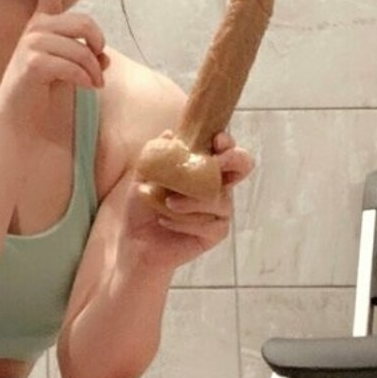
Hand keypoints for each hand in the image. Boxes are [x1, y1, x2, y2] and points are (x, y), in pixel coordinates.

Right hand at [0, 0, 108, 129]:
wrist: (23, 121)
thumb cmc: (45, 95)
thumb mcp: (72, 69)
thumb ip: (87, 55)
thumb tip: (105, 57)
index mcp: (43, 24)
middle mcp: (35, 29)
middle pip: (83, 22)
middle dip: (98, 45)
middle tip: (101, 68)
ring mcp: (31, 44)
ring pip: (81, 48)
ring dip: (94, 70)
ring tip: (94, 83)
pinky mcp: (32, 62)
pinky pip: (73, 64)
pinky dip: (86, 78)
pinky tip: (88, 88)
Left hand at [125, 131, 254, 266]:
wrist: (135, 243)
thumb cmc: (142, 208)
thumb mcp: (143, 178)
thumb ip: (155, 157)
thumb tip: (168, 134)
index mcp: (203, 168)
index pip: (223, 149)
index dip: (226, 142)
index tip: (217, 139)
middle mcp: (217, 186)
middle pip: (242, 166)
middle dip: (233, 159)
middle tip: (216, 162)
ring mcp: (219, 210)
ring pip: (220, 198)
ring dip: (192, 200)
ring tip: (168, 203)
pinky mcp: (216, 232)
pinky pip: (210, 223)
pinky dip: (185, 221)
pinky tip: (165, 220)